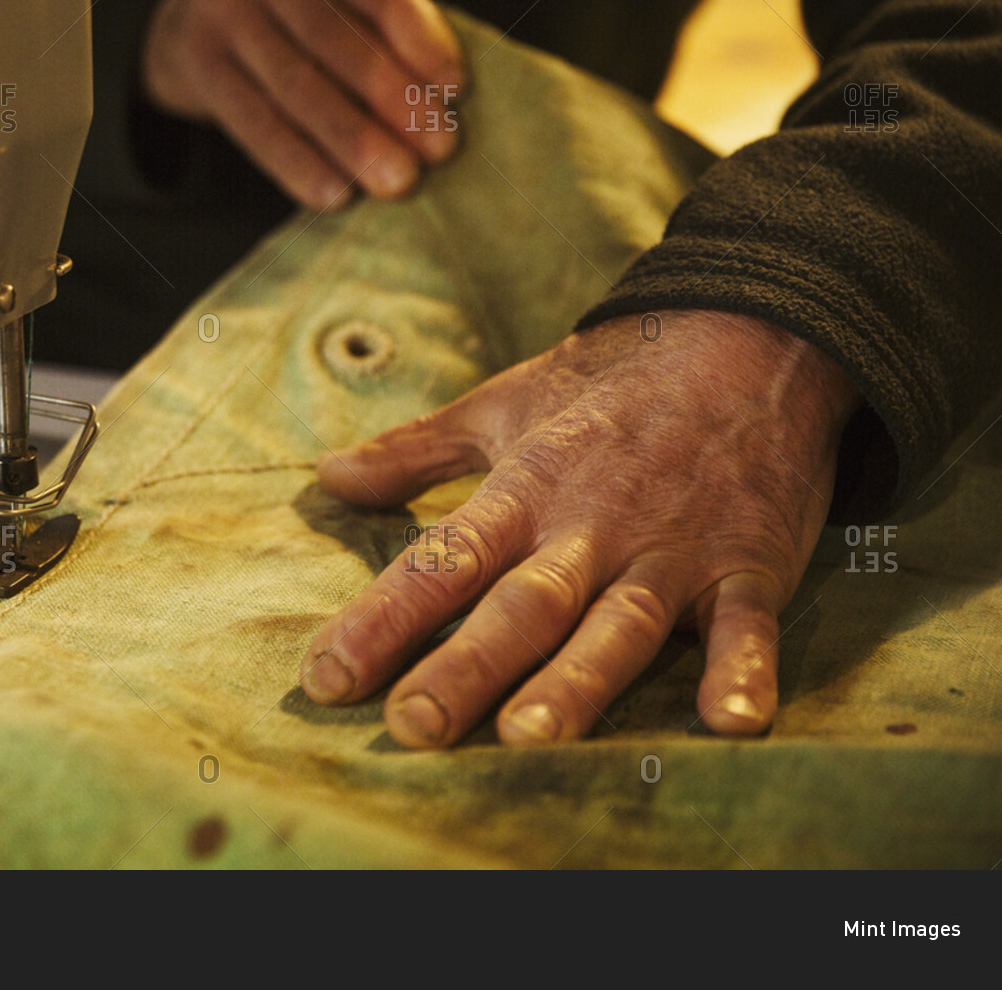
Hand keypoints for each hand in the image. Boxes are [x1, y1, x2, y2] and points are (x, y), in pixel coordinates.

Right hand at [141, 0, 465, 209]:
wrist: (183, 13)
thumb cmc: (285, 6)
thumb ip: (378, 22)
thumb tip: (443, 98)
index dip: (419, 37)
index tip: (455, 89)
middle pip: (335, 40)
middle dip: (393, 99)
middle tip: (437, 150)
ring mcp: (217, 8)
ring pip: (296, 87)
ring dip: (352, 140)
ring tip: (396, 180)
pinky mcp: (194, 63)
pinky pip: (253, 122)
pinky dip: (297, 163)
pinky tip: (334, 193)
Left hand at [301, 310, 862, 745]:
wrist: (748, 338)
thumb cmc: (611, 380)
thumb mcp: (502, 403)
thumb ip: (415, 450)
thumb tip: (328, 475)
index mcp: (526, 489)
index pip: (442, 562)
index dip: (382, 619)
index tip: (326, 676)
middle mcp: (591, 528)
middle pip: (521, 607)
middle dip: (465, 666)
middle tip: (411, 726)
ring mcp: (671, 550)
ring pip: (617, 625)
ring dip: (577, 682)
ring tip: (529, 738)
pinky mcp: (747, 565)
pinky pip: (747, 624)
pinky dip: (745, 669)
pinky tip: (733, 721)